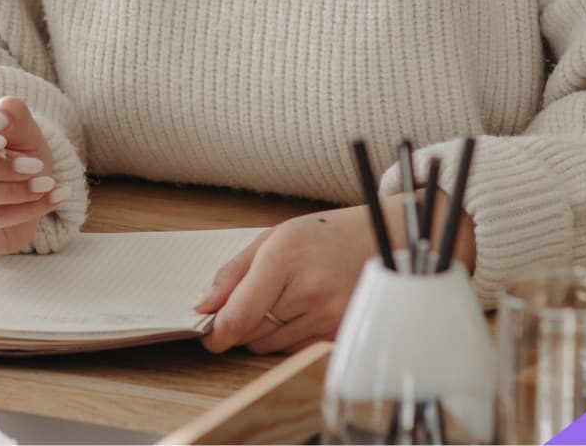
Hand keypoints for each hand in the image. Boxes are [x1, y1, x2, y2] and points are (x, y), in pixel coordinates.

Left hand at [194, 191, 475, 354]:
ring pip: (272, 346)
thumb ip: (233, 273)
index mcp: (282, 259)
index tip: (210, 335)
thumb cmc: (324, 235)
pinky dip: (290, 338)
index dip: (217, 333)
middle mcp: (307, 291)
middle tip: (254, 301)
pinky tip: (303, 311)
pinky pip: (297, 350)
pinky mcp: (341, 334)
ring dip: (266, 331)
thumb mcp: (273, 237)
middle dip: (242, 324)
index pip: (239, 315)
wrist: (382, 239)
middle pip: (252, 333)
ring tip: (285, 299)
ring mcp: (328, 316)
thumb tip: (203, 307)